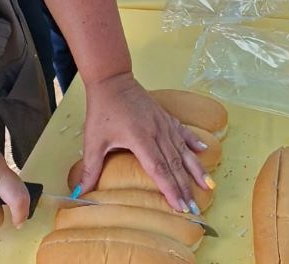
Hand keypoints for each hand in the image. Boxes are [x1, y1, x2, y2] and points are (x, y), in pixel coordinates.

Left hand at [79, 72, 209, 210]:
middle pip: (174, 163)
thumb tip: (80, 193)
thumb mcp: (93, 140)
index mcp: (139, 138)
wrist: (112, 80)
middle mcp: (156, 131)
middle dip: (185, 187)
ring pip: (182, 149)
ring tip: (207, 185)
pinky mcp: (165, 116)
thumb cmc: (102, 110)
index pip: (158, 169)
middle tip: (194, 208)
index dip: (170, 189)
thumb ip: (90, 168)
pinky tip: (204, 151)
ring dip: (195, 169)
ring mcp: (163, 123)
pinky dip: (193, 142)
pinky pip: (182, 131)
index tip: (180, 206)